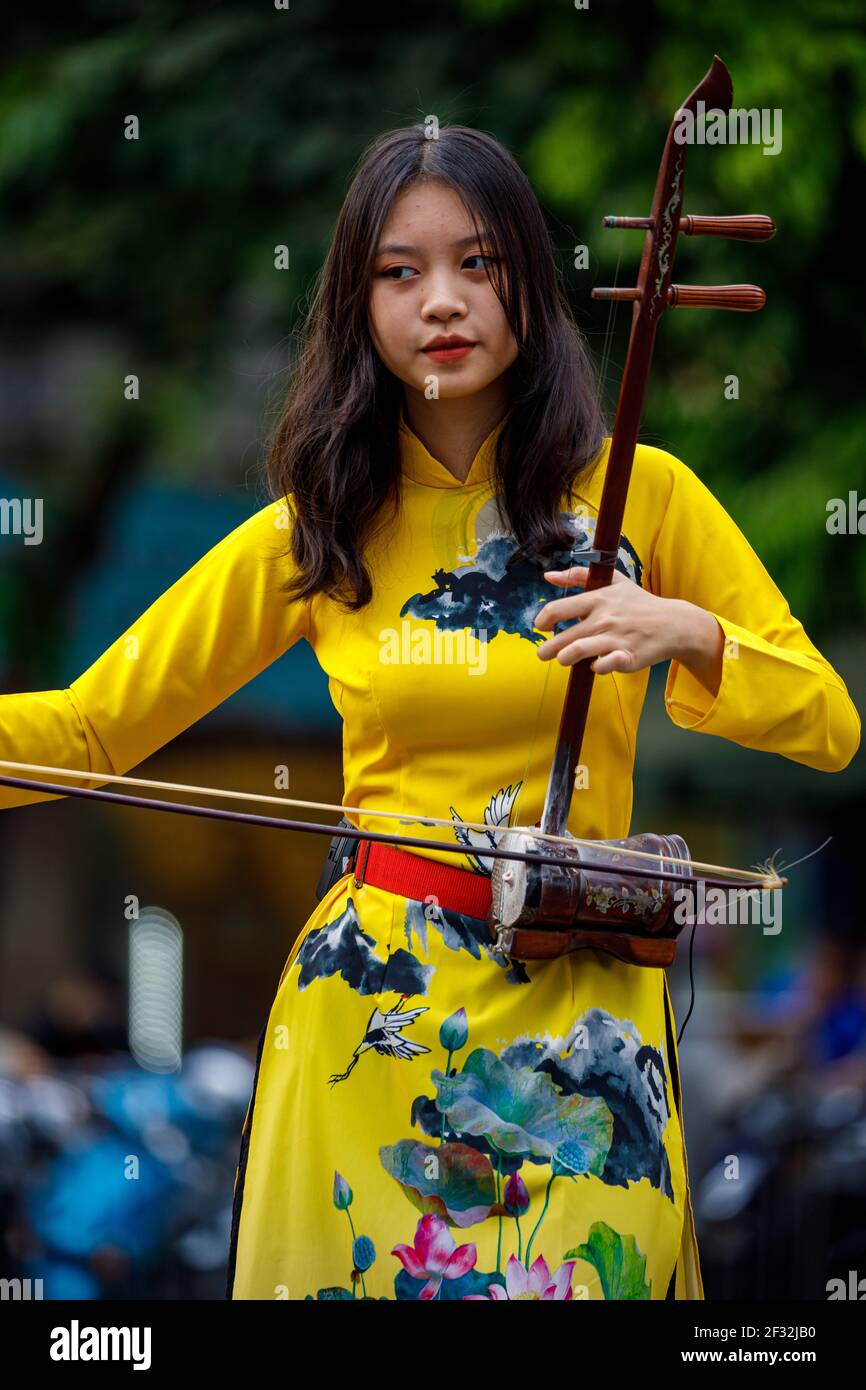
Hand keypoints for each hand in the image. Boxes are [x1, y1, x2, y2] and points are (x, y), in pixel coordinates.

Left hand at [534, 565, 723, 689]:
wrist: (674, 623)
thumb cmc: (639, 603)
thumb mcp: (613, 581)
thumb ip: (579, 576)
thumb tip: (549, 576)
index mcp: (597, 599)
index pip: (557, 609)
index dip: (542, 621)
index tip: (542, 628)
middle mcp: (604, 618)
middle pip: (564, 636)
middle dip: (547, 649)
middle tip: (543, 654)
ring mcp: (616, 637)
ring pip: (578, 651)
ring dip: (565, 658)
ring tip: (564, 659)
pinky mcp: (627, 656)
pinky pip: (604, 665)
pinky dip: (596, 667)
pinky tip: (596, 665)